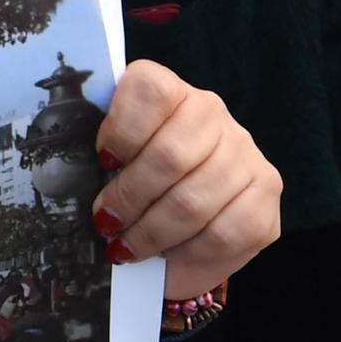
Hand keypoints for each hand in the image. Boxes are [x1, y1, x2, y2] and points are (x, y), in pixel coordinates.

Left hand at [93, 61, 281, 299]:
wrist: (185, 224)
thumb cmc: (139, 184)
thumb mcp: (116, 161)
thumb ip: (102, 157)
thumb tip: (73, 174)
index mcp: (171, 91)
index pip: (151, 89)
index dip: (122, 128)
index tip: (102, 161)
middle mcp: (213, 113)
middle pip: (170, 155)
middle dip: (130, 197)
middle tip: (105, 221)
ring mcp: (245, 152)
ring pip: (195, 199)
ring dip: (152, 231)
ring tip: (126, 245)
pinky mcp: (267, 195)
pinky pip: (226, 231)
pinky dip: (189, 249)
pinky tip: (168, 252)